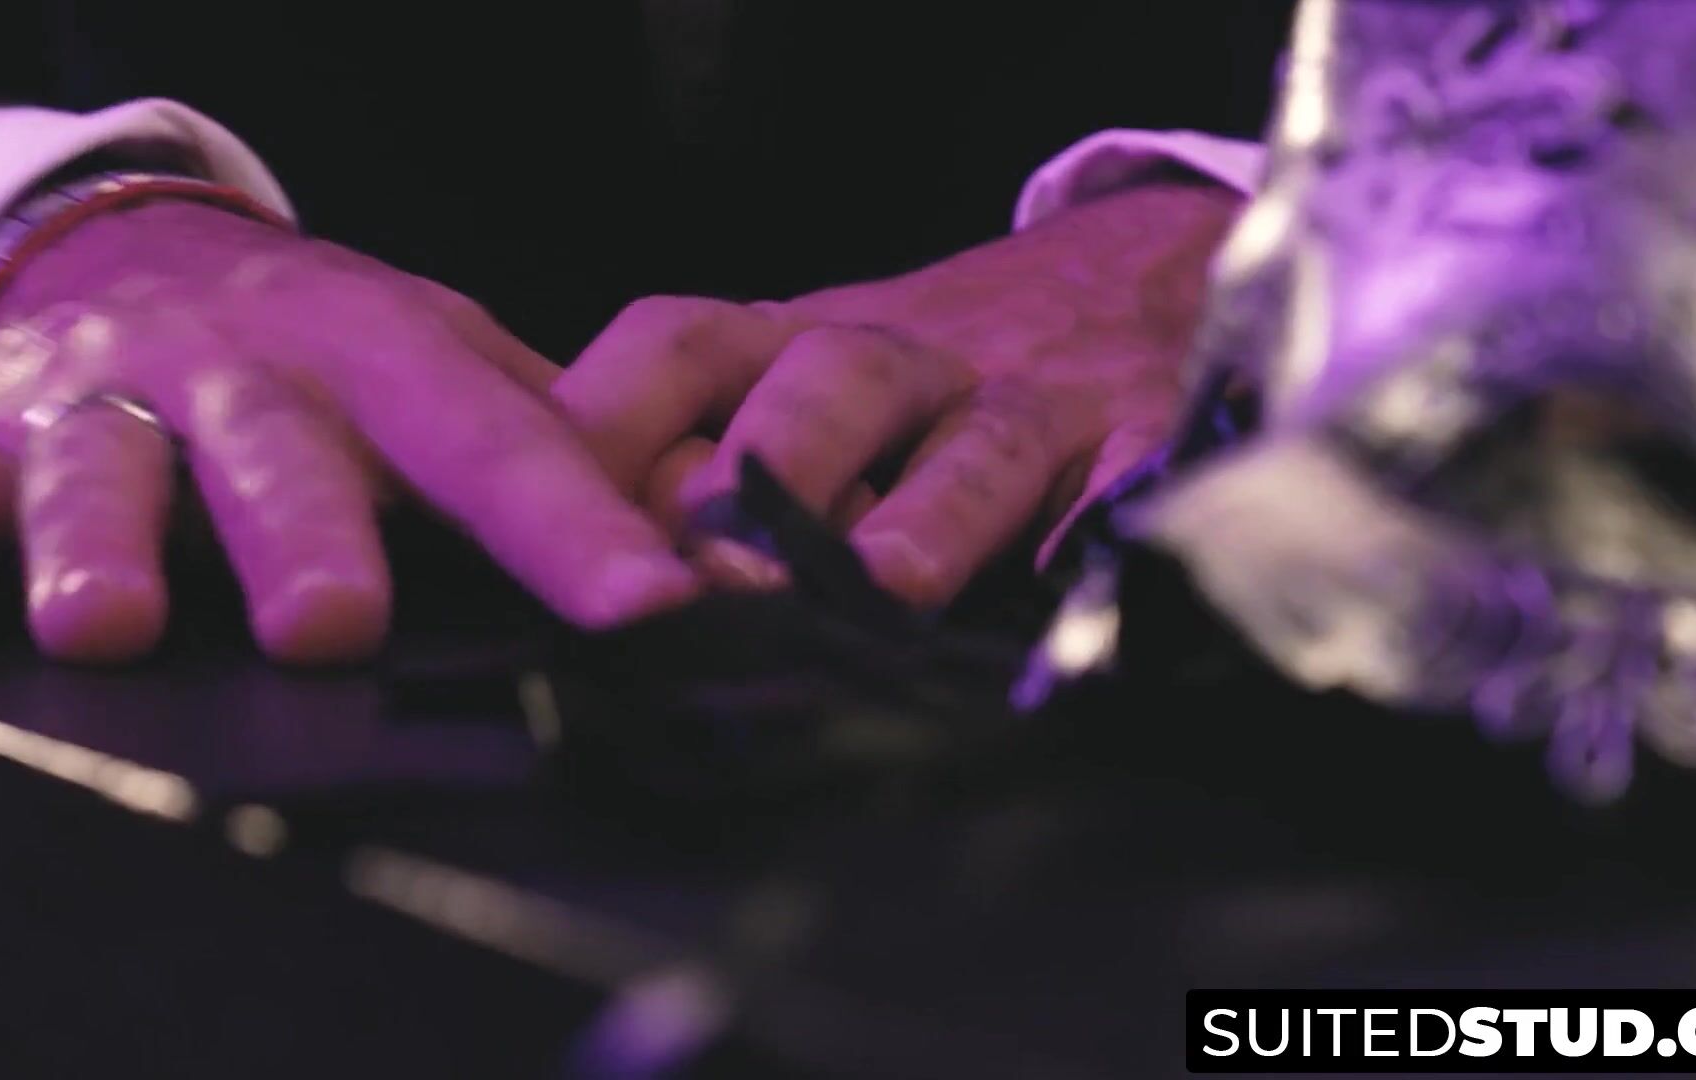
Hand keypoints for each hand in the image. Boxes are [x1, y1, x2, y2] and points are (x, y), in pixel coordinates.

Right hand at [0, 200, 695, 662]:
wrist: (134, 251)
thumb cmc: (327, 345)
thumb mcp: (447, 359)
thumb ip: (558, 441)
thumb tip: (707, 533)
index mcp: (389, 359)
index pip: (502, 447)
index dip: (576, 528)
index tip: (650, 607)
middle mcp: (252, 374)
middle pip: (286, 455)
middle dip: (307, 533)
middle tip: (334, 623)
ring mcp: (113, 402)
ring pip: (110, 471)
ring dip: (110, 545)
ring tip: (111, 625)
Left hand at [555, 183, 1242, 605]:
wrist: (1124, 285)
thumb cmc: (915, 392)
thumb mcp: (792, 396)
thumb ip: (685, 463)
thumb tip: (565, 577)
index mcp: (790, 347)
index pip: (678, 348)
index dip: (613, 423)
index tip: (559, 526)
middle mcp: (901, 364)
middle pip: (828, 374)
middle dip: (772, 467)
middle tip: (724, 572)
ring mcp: (1025, 402)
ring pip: (976, 439)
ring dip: (927, 513)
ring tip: (886, 588)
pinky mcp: (1137, 439)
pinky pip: (1124, 480)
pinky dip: (1098, 526)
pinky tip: (1076, 576)